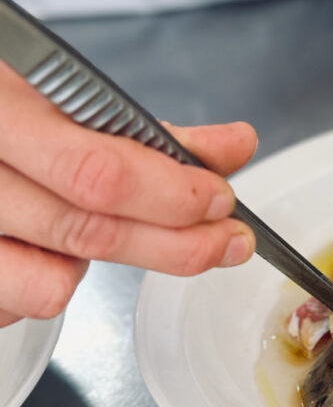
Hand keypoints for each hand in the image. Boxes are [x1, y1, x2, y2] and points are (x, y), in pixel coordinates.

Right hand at [0, 62, 257, 327]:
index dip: (172, 194)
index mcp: (4, 115)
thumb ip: (150, 131)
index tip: (221, 199)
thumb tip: (236, 145)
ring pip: (53, 285)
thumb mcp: (64, 101)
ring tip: (107, 228)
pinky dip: (50, 282)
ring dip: (105, 264)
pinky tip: (49, 247)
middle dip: (179, 243)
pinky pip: (20, 305)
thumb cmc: (5, 117)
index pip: (97, 171)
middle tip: (226, 240)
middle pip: (90, 232)